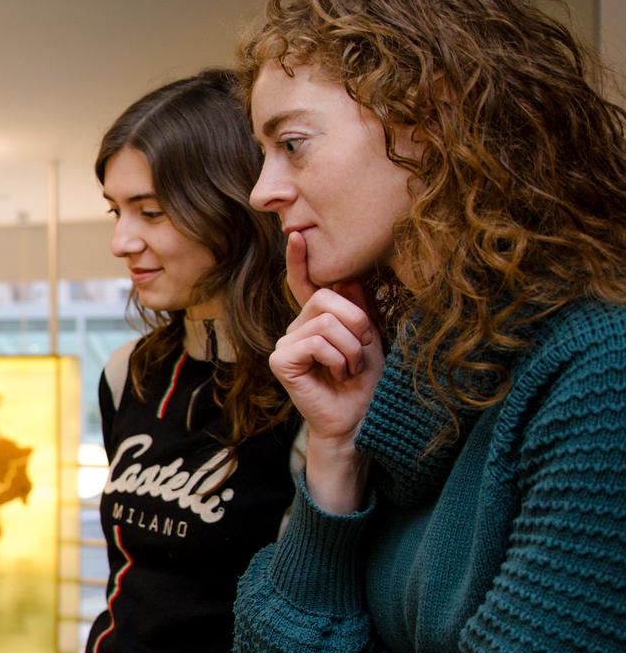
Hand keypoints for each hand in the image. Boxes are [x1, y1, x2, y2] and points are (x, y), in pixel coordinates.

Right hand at [272, 231, 382, 512]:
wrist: (359, 418)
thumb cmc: (366, 382)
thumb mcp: (370, 338)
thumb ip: (359, 308)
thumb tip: (349, 279)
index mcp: (315, 320)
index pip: (303, 284)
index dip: (298, 260)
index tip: (297, 234)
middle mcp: (295, 329)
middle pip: (325, 299)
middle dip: (356, 323)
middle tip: (360, 351)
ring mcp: (285, 345)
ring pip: (325, 322)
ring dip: (351, 347)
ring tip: (350, 368)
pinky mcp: (282, 362)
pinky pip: (316, 342)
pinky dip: (337, 358)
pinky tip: (337, 374)